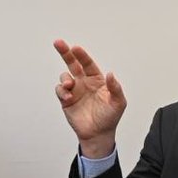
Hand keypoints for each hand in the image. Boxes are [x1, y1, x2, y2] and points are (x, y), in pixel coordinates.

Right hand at [53, 39, 126, 157]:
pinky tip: (68, 97)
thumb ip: (115, 88)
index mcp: (97, 80)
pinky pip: (60, 90)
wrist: (98, 134)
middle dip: (65, 52)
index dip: (82, 55)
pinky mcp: (66, 100)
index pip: (88, 64)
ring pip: (65, 76)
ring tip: (69, 85)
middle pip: (73, 63)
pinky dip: (62, 91)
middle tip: (58, 42)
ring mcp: (75, 90)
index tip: (76, 48)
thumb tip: (111, 73)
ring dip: (65, 78)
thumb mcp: (118, 103)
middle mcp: (84, 82)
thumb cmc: (110, 117)